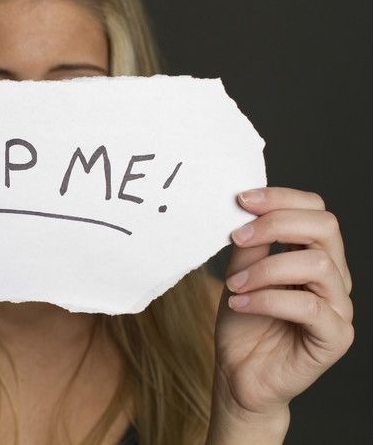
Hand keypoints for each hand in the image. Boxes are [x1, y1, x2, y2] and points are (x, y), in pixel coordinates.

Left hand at [209, 187, 352, 442]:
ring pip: (316, 264)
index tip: (242, 199)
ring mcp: (338, 307)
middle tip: (236, 237)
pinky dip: (267, 299)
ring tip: (233, 284)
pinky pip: (308, 306)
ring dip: (265, 268)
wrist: (239, 374)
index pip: (315, 210)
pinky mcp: (334, 337)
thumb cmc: (243, 323)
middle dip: (276, 223)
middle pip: (325, 227)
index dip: (281, 198)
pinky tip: (240, 303)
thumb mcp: (240, 273)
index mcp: (312, 255)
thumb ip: (249, 245)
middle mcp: (333, 276)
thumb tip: (246, 209)